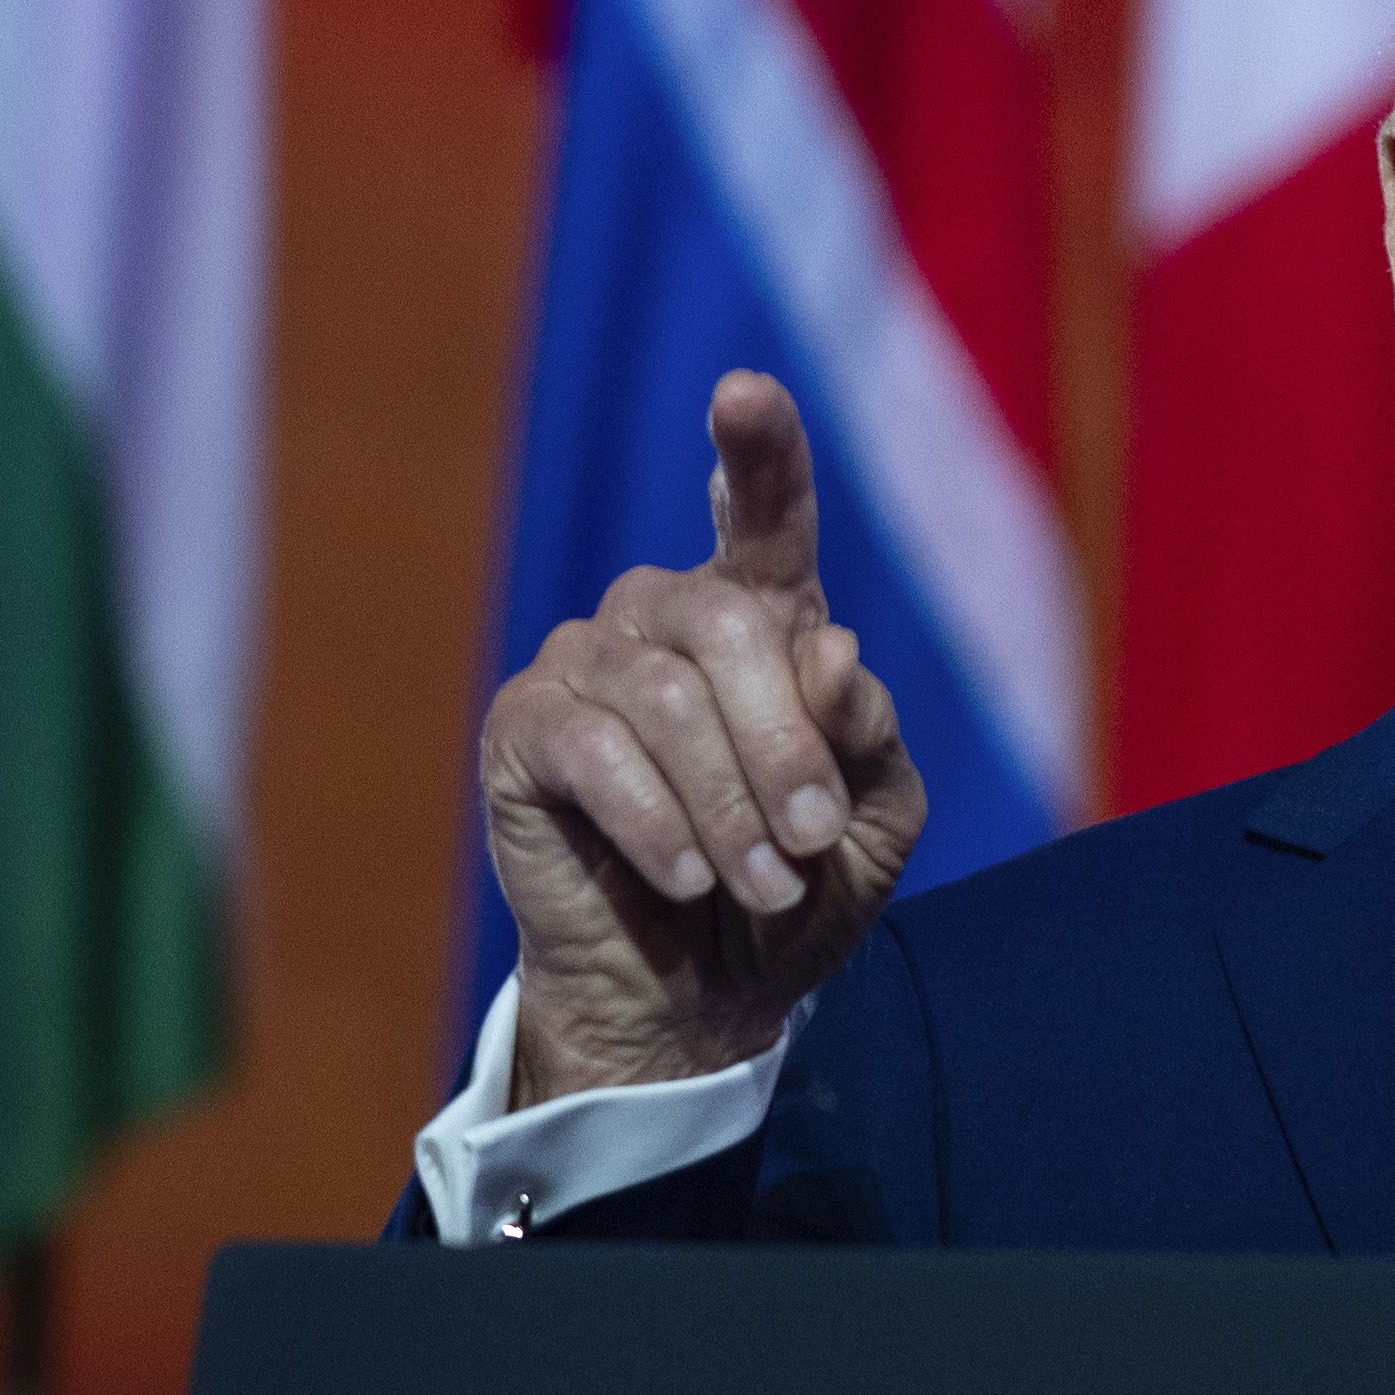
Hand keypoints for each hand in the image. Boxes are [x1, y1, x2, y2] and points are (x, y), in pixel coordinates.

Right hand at [476, 369, 924, 1105]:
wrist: (698, 1000)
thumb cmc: (792, 892)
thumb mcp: (871, 821)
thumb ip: (866, 736)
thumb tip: (828, 652)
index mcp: (762, 616)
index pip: (764, 514)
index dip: (757, 449)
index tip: (742, 394)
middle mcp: (666, 614)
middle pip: (731, 626)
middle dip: (784, 746)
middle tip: (810, 845)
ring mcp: (586, 663)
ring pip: (665, 697)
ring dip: (728, 806)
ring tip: (762, 886)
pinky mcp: (523, 729)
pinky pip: (593, 749)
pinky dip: (656, 821)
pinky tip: (684, 876)